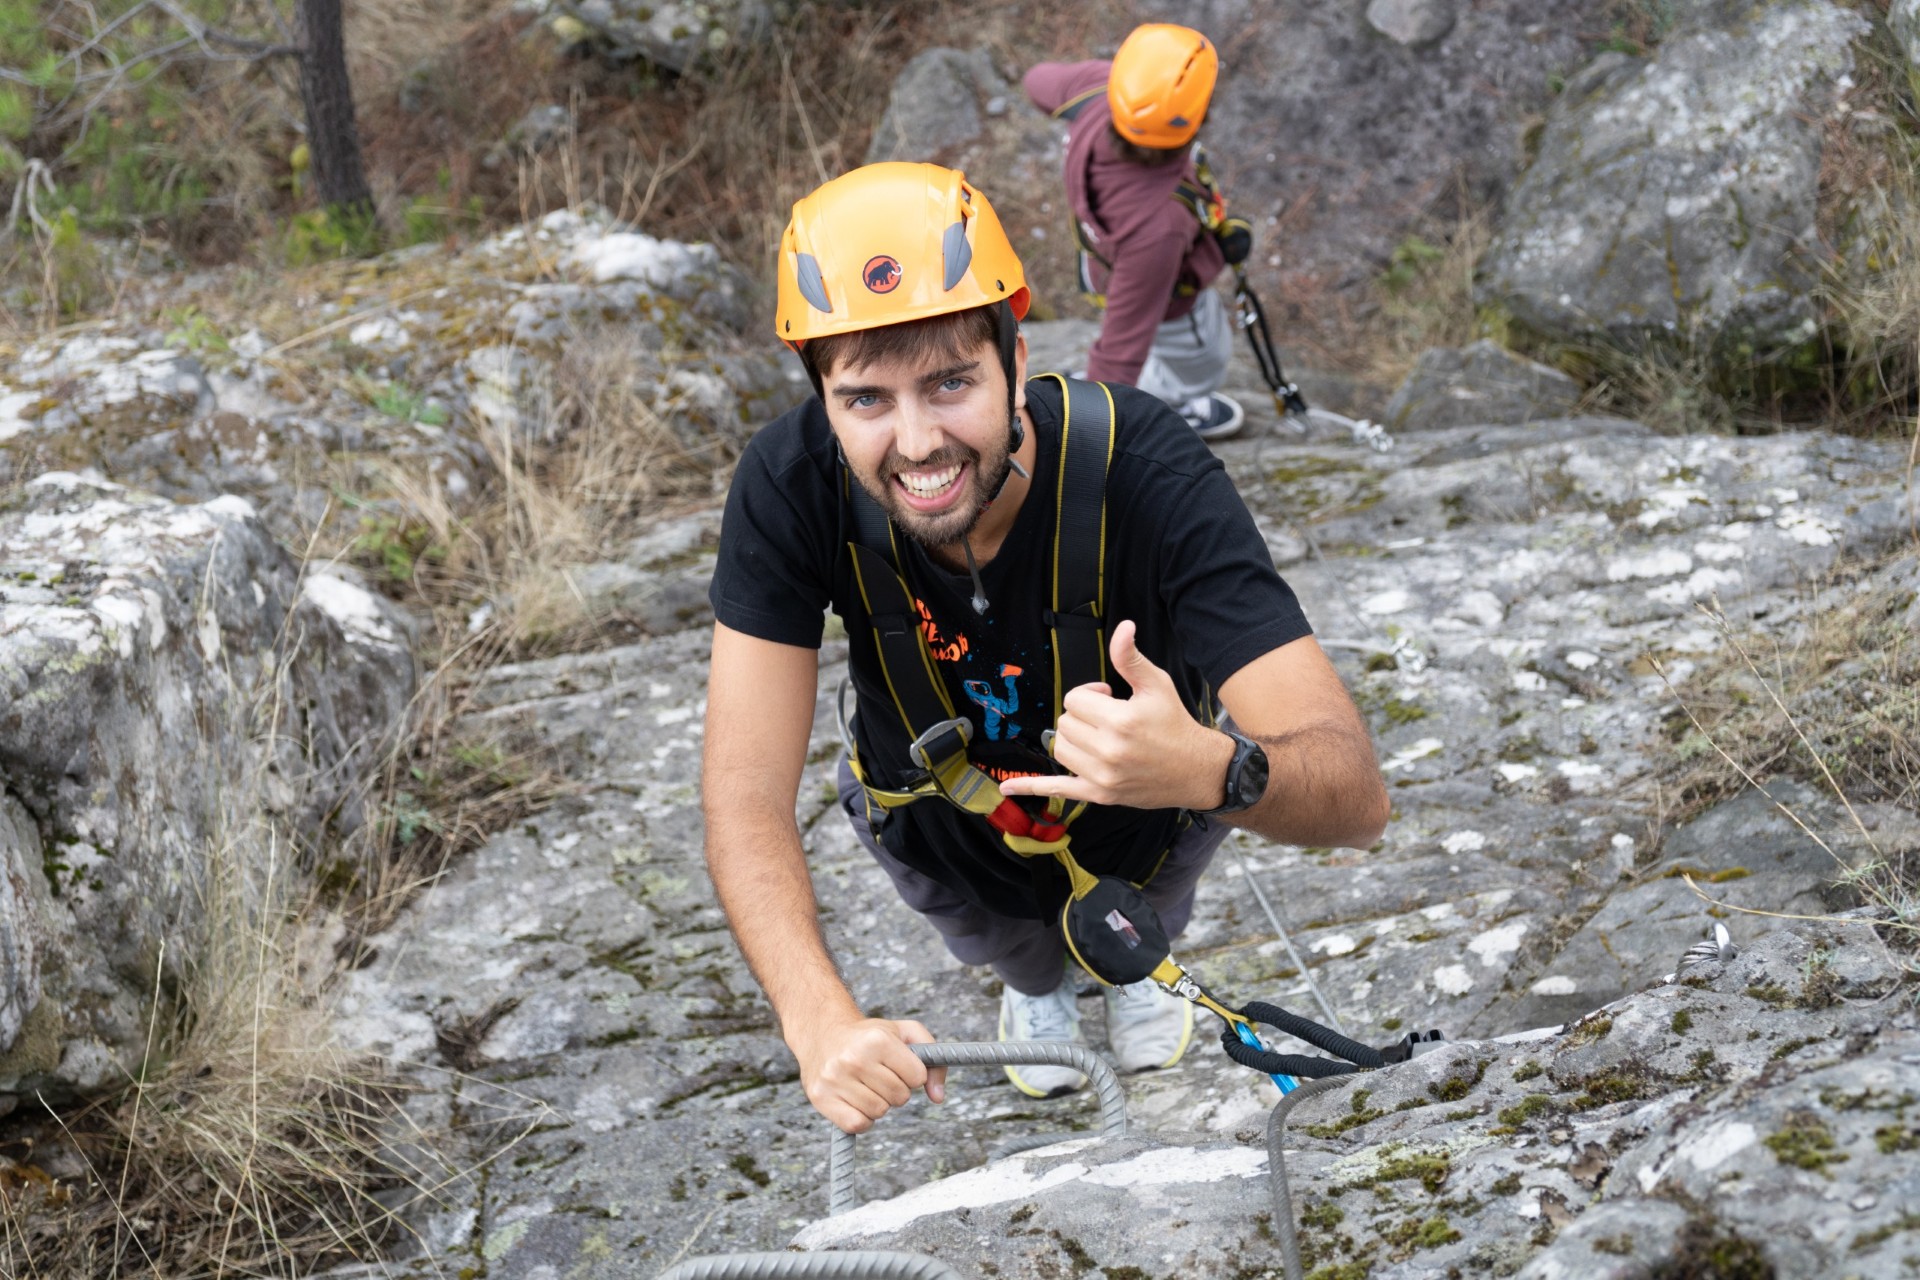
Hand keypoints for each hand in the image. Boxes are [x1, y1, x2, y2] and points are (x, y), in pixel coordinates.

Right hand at [787, 1012, 946, 1133]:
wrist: (822, 1033)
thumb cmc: (869, 1036)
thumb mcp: (904, 1033)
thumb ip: (933, 1059)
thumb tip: (938, 1097)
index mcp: (878, 1040)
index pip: (917, 1077)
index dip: (912, 1073)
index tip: (898, 1065)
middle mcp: (854, 1058)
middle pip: (900, 1097)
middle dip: (896, 1089)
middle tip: (880, 1075)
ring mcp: (835, 1079)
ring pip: (879, 1112)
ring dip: (879, 1103)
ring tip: (866, 1085)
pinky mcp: (821, 1098)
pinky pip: (857, 1125)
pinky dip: (862, 1118)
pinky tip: (856, 1100)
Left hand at [998, 619, 1233, 811]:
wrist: (1195, 770)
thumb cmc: (1175, 724)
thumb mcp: (1156, 685)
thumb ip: (1130, 658)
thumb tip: (1122, 627)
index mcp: (1120, 721)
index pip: (1074, 700)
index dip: (1090, 695)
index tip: (1110, 698)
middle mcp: (1108, 751)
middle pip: (1065, 723)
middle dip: (1082, 717)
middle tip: (1108, 719)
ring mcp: (1102, 776)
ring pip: (1060, 748)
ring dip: (1073, 739)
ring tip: (1099, 738)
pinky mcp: (1100, 795)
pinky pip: (1058, 789)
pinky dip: (1031, 788)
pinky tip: (1007, 789)